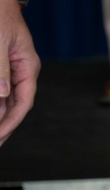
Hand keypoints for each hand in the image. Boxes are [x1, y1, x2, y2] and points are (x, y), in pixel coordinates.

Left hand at [0, 0, 39, 145]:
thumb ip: (0, 71)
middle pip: (15, 104)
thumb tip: (2, 96)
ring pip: (5, 98)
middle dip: (4, 125)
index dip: (11, 122)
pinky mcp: (0, 64)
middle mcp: (21, 69)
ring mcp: (10, 67)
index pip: (24, 101)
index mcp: (28, 65)